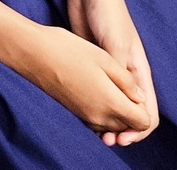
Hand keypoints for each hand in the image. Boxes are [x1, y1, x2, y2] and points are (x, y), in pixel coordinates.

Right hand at [10, 20, 155, 143]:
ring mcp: (85, 116)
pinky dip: (102, 111)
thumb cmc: (68, 50)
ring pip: (112, 124)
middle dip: (132, 111)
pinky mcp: (73, 111)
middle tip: (127, 86)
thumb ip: (127, 81)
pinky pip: (97, 120)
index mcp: (112, 103)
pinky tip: (97, 89)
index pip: (143, 122)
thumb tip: (139, 97)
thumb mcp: (104, 59)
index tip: (138, 91)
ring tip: (112, 85)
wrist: (31, 52)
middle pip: (128, 125)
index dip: (145, 109)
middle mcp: (100, 117)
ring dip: (117, 112)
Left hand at [63, 0, 158, 146]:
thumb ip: (122, 73)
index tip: (124, 139)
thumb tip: (130, 104)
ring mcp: (108, 68)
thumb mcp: (116, 43)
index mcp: (139, 70)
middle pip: (130, 110)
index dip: (140, 128)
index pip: (147, 109)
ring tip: (94, 132)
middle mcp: (126, 72)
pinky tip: (81, 113)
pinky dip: (93, 104)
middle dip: (122, 128)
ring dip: (107, 119)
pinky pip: (96, 90)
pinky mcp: (91, 62)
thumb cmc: (108, 13)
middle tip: (106, 140)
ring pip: (112, 103)